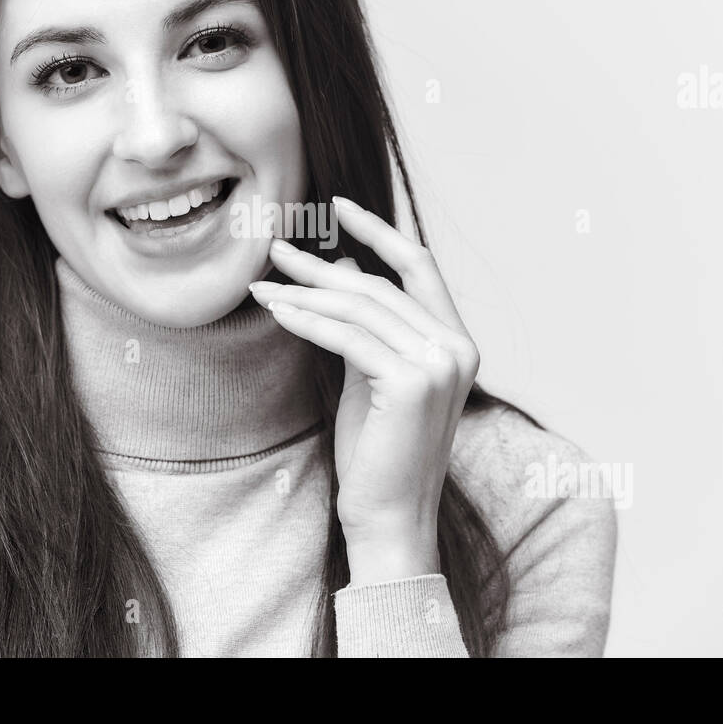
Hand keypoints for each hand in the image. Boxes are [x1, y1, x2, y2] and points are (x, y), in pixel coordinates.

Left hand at [246, 196, 480, 585]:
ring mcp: (440, 364)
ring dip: (305, 291)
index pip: (420, 267)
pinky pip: (346, 338)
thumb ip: (364, 323)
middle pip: (379, 286)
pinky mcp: (411, 383)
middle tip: (275, 250)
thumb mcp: (369, 375)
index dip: (379, 232)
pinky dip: (307, 320)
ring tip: (263, 283)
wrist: (390, 516)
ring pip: (360, 307)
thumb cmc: (378, 452)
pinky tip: (277, 311)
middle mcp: (458, 348)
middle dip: (321, 265)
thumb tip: (343, 265)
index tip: (338, 207)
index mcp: (458, 342)